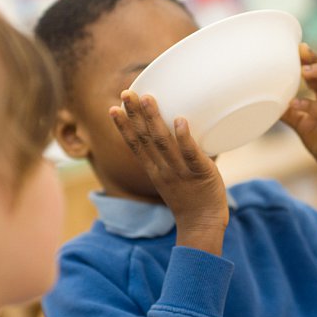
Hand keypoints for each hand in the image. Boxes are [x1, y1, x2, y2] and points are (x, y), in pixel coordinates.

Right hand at [111, 90, 227, 254]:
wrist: (203, 224)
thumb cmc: (189, 198)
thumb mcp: (170, 179)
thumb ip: (170, 156)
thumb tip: (178, 125)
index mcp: (154, 171)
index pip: (135, 146)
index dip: (123, 126)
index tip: (113, 108)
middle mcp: (163, 170)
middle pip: (145, 139)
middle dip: (134, 115)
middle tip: (126, 92)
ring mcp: (181, 172)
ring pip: (164, 143)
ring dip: (154, 119)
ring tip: (148, 98)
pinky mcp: (202, 173)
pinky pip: (192, 154)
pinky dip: (184, 137)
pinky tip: (179, 120)